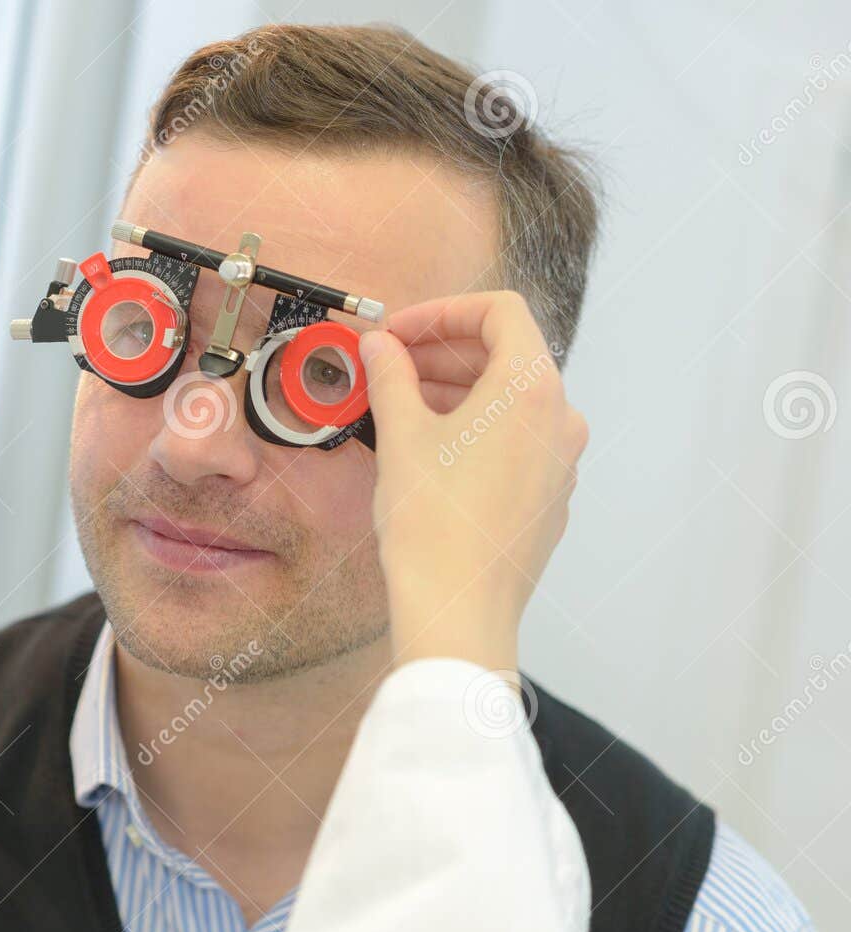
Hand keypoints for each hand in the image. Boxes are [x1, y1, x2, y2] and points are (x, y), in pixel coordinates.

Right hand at [357, 291, 588, 674]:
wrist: (459, 610)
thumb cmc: (435, 528)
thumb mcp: (401, 436)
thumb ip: (391, 377)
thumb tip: (380, 348)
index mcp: (531, 390)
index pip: (499, 313)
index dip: (442, 312)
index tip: (400, 331)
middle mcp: (560, 420)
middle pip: (506, 356)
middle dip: (443, 353)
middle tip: (390, 365)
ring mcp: (560, 462)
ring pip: (510, 402)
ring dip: (457, 391)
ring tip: (401, 407)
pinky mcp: (549, 497)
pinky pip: (516, 441)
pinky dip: (476, 429)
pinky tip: (431, 450)